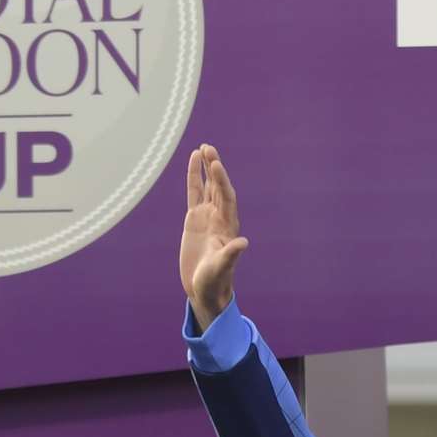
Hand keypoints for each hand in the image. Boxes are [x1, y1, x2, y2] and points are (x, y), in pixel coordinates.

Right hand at [179, 145, 248, 329]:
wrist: (206, 289)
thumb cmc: (215, 281)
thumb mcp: (221, 269)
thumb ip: (231, 255)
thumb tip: (244, 243)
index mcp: (228, 227)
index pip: (226, 198)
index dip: (221, 181)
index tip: (215, 164)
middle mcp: (220, 218)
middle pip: (218, 187)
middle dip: (214, 168)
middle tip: (209, 147)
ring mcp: (207, 217)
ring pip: (207, 187)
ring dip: (206, 169)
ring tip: (203, 148)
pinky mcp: (194, 220)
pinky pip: (194, 194)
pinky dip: (194, 179)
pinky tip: (193, 164)